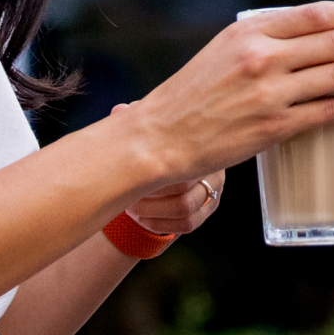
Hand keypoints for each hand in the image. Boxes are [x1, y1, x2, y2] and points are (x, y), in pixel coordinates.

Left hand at [109, 105, 224, 235]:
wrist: (164, 177)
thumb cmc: (156, 150)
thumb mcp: (148, 134)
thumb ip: (136, 118)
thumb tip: (119, 110)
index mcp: (202, 144)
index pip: (184, 156)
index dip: (155, 169)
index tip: (132, 171)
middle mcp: (213, 167)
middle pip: (185, 185)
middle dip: (150, 192)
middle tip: (127, 193)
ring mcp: (213, 192)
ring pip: (185, 207)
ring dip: (152, 210)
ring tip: (131, 207)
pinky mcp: (206, 213)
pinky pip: (187, 224)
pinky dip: (160, 223)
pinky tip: (143, 218)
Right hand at [114, 1, 333, 191]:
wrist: (160, 136)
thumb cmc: (193, 94)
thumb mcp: (224, 50)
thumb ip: (264, 41)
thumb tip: (315, 40)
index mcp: (249, 32)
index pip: (315, 15)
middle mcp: (262, 57)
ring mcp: (269, 93)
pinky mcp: (273, 127)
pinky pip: (328, 111)